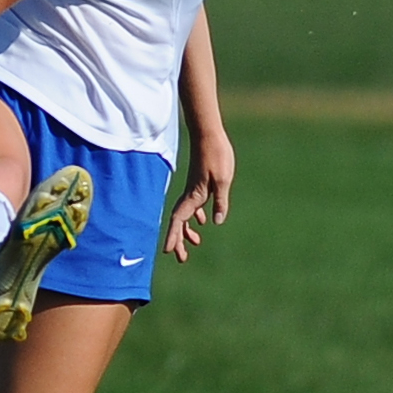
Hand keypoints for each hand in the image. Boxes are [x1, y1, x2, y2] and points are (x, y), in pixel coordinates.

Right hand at [163, 127, 233, 262]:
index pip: (180, 220)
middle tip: (182, 258)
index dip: (173, 236)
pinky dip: (195, 216)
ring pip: (186, 214)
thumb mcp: (223, 180)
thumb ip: (221, 201)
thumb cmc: (217, 154)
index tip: (168, 251)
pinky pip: (193, 205)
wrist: (209, 134)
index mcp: (195, 195)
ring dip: (187, 230)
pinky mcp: (198, 184)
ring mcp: (194, 189)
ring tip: (195, 243)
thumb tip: (217, 222)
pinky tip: (203, 221)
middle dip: (179, 240)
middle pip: (180, 222)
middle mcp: (191, 194)